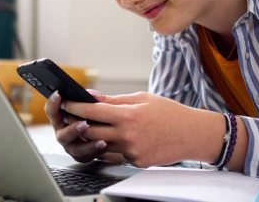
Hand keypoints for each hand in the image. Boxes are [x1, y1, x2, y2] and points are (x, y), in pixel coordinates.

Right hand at [44, 90, 122, 162]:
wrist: (105, 133)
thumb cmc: (93, 115)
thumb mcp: (91, 104)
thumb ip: (91, 99)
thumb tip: (94, 95)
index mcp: (60, 118)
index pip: (52, 111)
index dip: (53, 103)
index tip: (58, 95)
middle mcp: (63, 133)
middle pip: (62, 135)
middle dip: (73, 130)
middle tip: (84, 124)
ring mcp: (71, 146)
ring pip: (75, 148)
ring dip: (87, 144)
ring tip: (100, 140)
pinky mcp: (81, 156)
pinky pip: (86, 156)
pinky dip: (95, 150)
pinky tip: (104, 144)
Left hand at [62, 91, 224, 167]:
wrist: (192, 134)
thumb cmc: (168, 112)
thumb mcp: (142, 98)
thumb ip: (115, 100)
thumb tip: (93, 96)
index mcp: (128, 115)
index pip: (93, 111)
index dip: (76, 106)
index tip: (65, 102)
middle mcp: (127, 135)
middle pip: (91, 130)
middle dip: (78, 122)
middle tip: (69, 115)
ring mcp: (131, 151)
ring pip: (100, 145)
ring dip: (91, 136)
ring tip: (87, 125)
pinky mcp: (136, 162)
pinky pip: (116, 154)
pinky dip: (111, 146)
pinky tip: (111, 138)